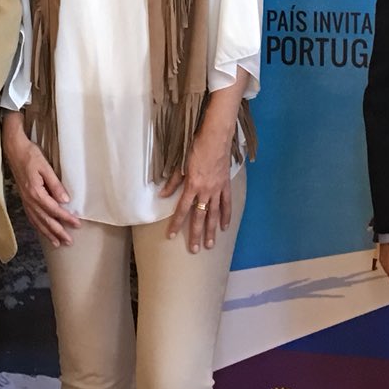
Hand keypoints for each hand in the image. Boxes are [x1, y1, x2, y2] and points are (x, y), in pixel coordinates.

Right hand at [4, 120, 79, 246]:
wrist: (14, 150)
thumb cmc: (30, 155)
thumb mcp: (45, 167)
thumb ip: (55, 185)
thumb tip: (65, 200)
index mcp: (36, 192)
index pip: (54, 210)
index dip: (66, 219)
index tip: (77, 224)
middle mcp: (29, 200)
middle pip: (46, 220)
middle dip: (58, 232)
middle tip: (69, 242)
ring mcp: (25, 200)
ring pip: (37, 221)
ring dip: (48, 233)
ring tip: (57, 243)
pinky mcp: (24, 198)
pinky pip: (31, 216)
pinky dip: (37, 226)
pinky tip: (42, 230)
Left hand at [161, 125, 235, 252]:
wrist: (215, 138)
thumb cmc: (196, 148)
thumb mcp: (181, 164)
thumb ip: (173, 182)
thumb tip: (162, 194)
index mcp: (192, 186)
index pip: (182, 210)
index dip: (176, 224)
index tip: (172, 236)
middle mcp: (205, 191)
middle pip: (200, 217)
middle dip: (197, 234)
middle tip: (195, 250)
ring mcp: (217, 189)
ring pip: (214, 214)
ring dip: (212, 230)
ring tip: (210, 244)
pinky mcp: (225, 185)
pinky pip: (227, 204)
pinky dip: (226, 216)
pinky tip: (225, 226)